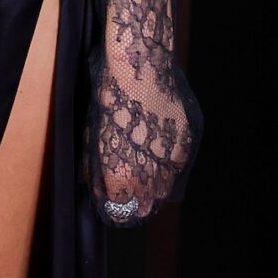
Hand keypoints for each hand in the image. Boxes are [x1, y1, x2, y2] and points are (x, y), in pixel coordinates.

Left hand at [84, 48, 199, 226]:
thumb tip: (97, 189)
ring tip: (145, 183)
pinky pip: (176, 165)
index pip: (120, 209)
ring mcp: (170, 157)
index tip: (112, 208)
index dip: (116, 210)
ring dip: (154, 189)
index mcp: (121, 174)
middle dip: (136, 205)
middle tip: (130, 201)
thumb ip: (95, 168)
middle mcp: (148, 172)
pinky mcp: (185, 142)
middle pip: (146, 205)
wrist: (139, 68)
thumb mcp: (92, 136)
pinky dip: (167, 167)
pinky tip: (157, 160)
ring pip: (165, 188)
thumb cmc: (108, 99)